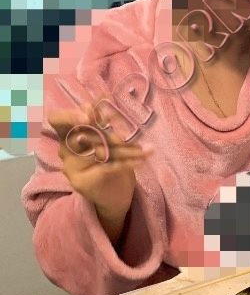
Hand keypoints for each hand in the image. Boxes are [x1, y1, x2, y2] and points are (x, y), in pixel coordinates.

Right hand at [48, 106, 149, 243]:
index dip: (70, 115)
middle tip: (127, 136)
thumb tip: (99, 100)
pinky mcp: (81, 183)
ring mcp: (71, 168)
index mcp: (66, 133)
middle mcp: (64, 150)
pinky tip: (143, 160)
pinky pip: (108, 167)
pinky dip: (128, 162)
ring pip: (101, 152)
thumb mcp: (106, 136)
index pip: (56, 119)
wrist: (114, 195)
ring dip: (128, 150)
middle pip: (85, 134)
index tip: (90, 115)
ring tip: (148, 149)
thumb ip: (100, 120)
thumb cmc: (110, 160)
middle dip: (110, 134)